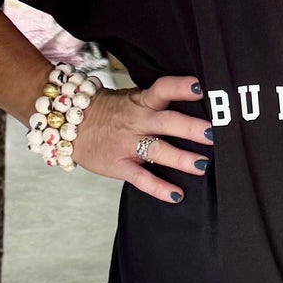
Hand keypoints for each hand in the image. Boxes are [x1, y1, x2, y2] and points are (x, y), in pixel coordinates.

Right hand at [73, 72, 210, 204]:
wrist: (69, 126)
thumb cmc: (109, 112)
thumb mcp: (132, 99)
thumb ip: (158, 102)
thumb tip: (198, 103)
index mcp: (141, 102)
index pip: (162, 89)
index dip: (180, 87)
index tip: (200, 87)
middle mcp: (136, 121)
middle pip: (166, 122)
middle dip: (190, 127)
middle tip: (213, 133)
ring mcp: (127, 144)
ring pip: (157, 150)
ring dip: (180, 158)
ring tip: (202, 165)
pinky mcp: (119, 165)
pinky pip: (141, 178)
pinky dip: (159, 188)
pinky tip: (177, 195)